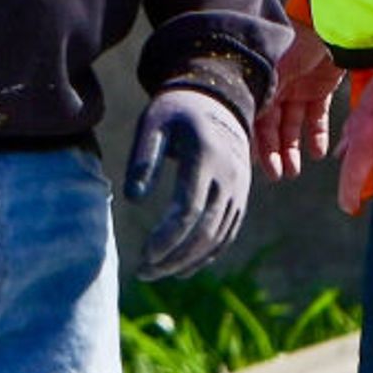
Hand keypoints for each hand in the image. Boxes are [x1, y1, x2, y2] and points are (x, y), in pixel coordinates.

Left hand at [125, 87, 249, 279]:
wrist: (218, 101)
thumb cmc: (176, 112)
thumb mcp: (152, 124)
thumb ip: (143, 160)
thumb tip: (132, 199)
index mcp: (206, 158)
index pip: (189, 210)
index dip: (167, 238)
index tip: (144, 255)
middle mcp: (228, 177)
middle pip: (206, 230)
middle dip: (175, 256)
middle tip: (145, 272)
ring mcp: (239, 189)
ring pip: (219, 237)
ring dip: (189, 260)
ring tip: (157, 272)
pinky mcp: (240, 197)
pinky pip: (228, 232)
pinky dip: (208, 254)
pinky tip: (183, 267)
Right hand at [256, 25, 339, 178]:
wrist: (326, 26)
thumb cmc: (293, 44)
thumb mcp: (272, 72)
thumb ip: (261, 97)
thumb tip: (244, 126)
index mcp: (261, 85)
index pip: (256, 121)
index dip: (257, 144)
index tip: (260, 166)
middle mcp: (276, 90)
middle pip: (273, 128)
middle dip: (275, 152)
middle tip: (279, 175)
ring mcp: (298, 91)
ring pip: (293, 127)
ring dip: (293, 149)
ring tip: (294, 170)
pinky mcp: (320, 90)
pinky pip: (316, 117)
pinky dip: (317, 135)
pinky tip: (318, 152)